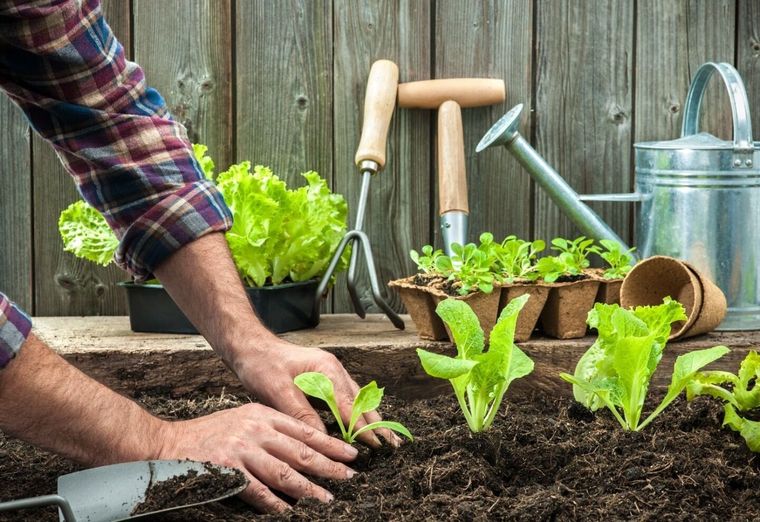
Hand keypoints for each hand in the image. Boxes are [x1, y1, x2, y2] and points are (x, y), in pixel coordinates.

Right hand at [157, 402, 357, 511]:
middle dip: (329, 465)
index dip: (330, 443)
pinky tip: (289, 511)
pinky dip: (275, 503)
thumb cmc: (210, 433)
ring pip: (284, 472)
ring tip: (326, 499)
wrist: (170, 443)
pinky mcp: (228, 470)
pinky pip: (258, 491)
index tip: (350, 454)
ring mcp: (242, 450)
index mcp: (263, 415)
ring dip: (308, 488)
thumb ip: (271, 430)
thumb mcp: (244, 419)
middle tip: (349, 477)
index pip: (305, 430)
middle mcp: (256, 430)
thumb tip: (303, 449)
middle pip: (300, 451)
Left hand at [233, 339, 400, 446]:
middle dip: (376, 423)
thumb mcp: (278, 391)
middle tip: (393, 445)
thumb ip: (302, 413)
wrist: (250, 346)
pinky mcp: (324, 380)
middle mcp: (333, 370)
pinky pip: (346, 399)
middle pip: (361, 400)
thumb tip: (322, 439)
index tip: (376, 445)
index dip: (362, 427)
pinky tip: (361, 426)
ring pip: (357, 399)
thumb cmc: (262, 364)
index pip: (350, 404)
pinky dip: (356, 414)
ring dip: (370, 419)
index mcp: (326, 369)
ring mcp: (330, 374)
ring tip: (385, 438)